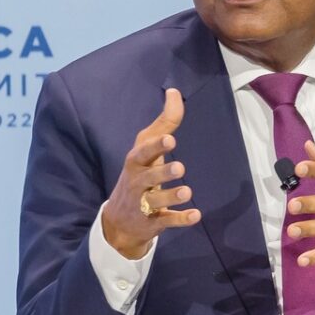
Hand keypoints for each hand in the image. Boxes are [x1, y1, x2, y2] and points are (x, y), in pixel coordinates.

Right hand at [100, 87, 201, 258]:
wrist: (119, 221)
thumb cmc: (138, 175)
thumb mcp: (147, 149)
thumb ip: (164, 123)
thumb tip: (174, 91)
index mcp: (136, 162)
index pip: (143, 152)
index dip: (156, 146)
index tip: (170, 139)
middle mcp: (137, 183)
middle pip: (148, 177)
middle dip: (162, 172)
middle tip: (179, 167)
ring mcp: (143, 205)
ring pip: (156, 201)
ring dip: (171, 196)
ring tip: (186, 191)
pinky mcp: (153, 223)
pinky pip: (167, 222)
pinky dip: (180, 220)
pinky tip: (195, 215)